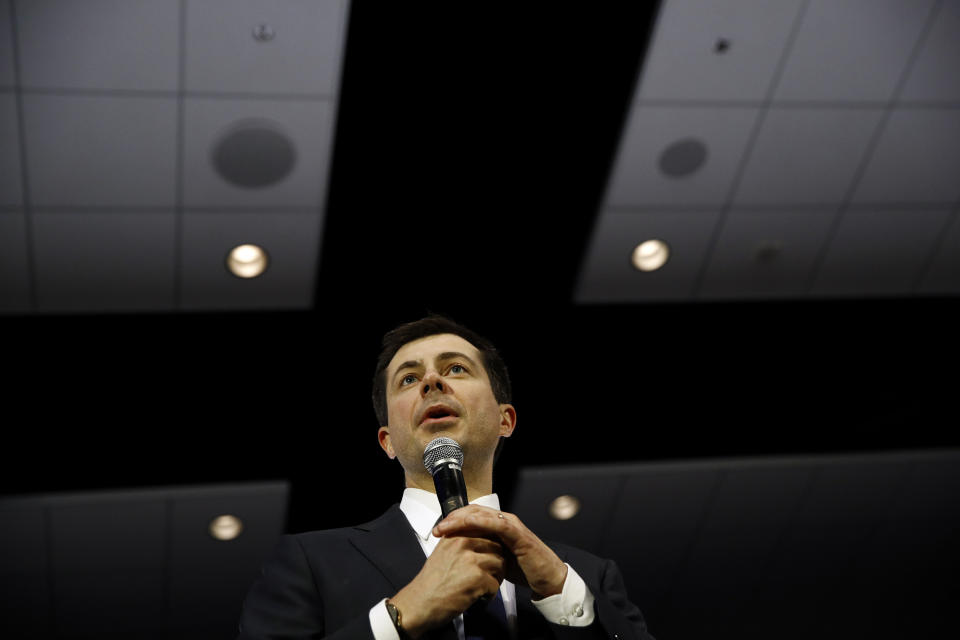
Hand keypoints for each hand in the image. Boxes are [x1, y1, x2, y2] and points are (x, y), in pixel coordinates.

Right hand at [389, 534, 504, 638]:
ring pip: (500, 565)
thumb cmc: (430, 583)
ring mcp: (471, 560)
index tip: (488, 557)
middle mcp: (464, 544)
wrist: (418, 603)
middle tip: (489, 575)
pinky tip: (478, 599)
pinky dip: (489, 595)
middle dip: (497, 562)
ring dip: (496, 578)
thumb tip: (483, 541)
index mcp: (456, 535)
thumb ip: (461, 543)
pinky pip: (495, 585)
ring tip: (484, 588)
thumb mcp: (443, 552)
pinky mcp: (477, 579)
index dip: (492, 546)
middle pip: (497, 547)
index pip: (486, 531)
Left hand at [433, 505, 567, 598]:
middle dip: (453, 518)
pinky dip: (481, 522)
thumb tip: (461, 554)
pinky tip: (467, 524)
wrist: (547, 578)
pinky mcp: (518, 533)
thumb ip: (482, 551)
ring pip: (482, 515)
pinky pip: (497, 524)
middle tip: (437, 529)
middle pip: (473, 511)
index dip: (454, 520)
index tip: (438, 530)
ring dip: (461, 519)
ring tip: (445, 527)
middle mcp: (503, 520)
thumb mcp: (497, 559)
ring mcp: (511, 525)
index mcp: (497, 525)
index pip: (472, 516)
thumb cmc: (523, 569)